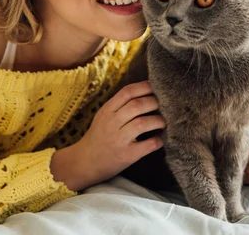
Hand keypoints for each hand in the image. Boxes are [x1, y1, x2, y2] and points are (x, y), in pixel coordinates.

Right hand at [51, 81, 165, 190]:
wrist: (85, 162)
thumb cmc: (98, 137)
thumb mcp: (103, 116)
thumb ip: (119, 105)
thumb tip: (145, 93)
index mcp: (107, 110)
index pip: (127, 92)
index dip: (145, 87)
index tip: (156, 88)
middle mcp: (112, 123)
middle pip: (137, 105)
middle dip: (154, 102)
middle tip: (163, 106)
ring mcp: (119, 139)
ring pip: (143, 123)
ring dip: (158, 121)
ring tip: (162, 122)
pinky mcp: (127, 155)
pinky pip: (148, 145)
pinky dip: (158, 141)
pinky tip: (159, 139)